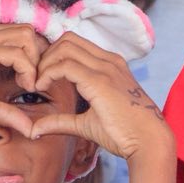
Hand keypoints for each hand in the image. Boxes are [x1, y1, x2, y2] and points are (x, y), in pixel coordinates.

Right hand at [0, 23, 44, 133]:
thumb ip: (6, 113)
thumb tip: (30, 129)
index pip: (20, 35)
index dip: (35, 56)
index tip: (35, 81)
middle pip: (28, 31)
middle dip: (40, 56)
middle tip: (38, 81)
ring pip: (26, 37)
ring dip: (36, 61)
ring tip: (31, 84)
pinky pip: (16, 53)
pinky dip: (28, 69)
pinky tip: (26, 86)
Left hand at [27, 33, 171, 162]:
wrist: (149, 143)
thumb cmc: (125, 135)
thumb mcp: (87, 124)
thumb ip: (61, 122)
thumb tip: (35, 130)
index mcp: (110, 66)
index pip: (74, 45)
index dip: (52, 57)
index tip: (40, 78)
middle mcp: (109, 61)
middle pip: (67, 39)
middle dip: (45, 56)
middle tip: (34, 78)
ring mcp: (106, 68)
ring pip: (64, 47)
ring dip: (44, 62)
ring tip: (36, 83)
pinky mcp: (99, 80)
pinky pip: (65, 64)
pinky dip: (47, 73)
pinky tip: (40, 87)